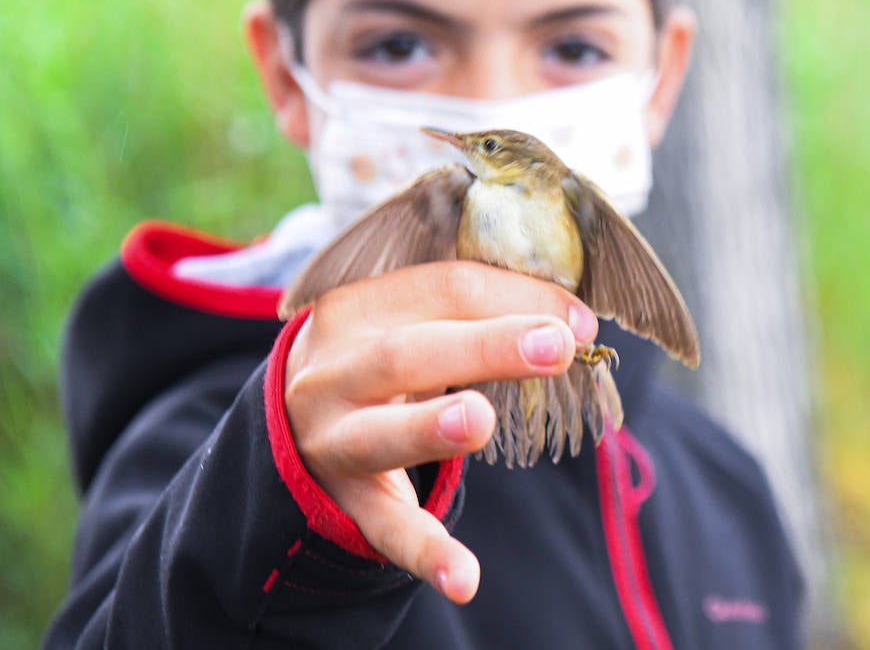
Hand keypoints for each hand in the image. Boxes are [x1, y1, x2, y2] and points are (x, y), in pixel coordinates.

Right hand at [282, 260, 598, 602]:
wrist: (290, 426)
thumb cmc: (375, 360)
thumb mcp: (405, 322)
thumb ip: (473, 314)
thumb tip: (573, 320)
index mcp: (358, 310)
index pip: (443, 290)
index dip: (515, 300)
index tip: (579, 321)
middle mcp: (334, 371)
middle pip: (408, 354)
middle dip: (484, 347)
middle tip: (554, 346)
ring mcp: (333, 439)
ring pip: (380, 434)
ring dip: (429, 427)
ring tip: (478, 421)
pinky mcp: (346, 501)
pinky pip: (386, 528)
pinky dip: (426, 552)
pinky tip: (465, 578)